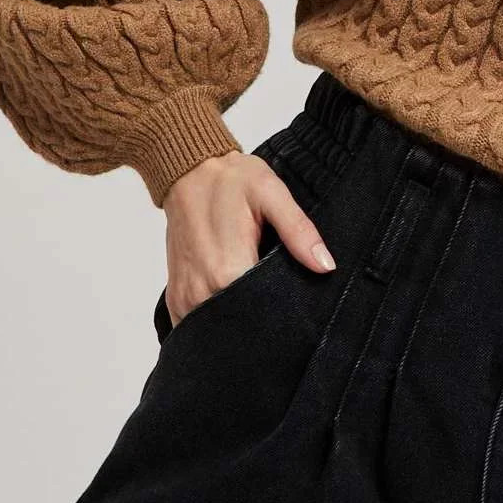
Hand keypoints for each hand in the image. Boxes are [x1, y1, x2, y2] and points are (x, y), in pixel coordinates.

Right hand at [160, 150, 335, 326]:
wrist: (189, 172)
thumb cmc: (231, 181)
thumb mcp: (273, 195)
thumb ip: (299, 232)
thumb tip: (325, 265)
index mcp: (227, 270)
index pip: (261, 316)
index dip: (282, 315)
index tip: (296, 310)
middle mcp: (202, 291)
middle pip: (239, 326)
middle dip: (261, 322)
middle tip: (280, 304)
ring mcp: (185, 298)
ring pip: (217, 330)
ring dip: (238, 323)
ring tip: (257, 303)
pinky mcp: (176, 297)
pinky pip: (197, 325)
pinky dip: (216, 321)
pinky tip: (234, 304)